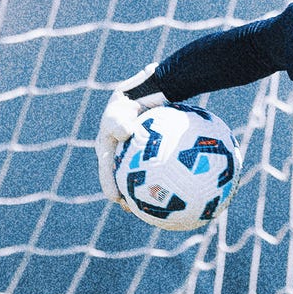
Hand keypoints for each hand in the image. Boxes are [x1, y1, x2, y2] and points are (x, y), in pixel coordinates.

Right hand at [94, 64, 162, 206]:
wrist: (157, 84)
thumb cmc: (137, 94)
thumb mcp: (124, 104)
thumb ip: (120, 118)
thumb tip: (125, 134)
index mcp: (110, 143)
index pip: (107, 168)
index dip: (109, 184)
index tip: (116, 198)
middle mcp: (124, 150)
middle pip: (124, 176)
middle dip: (128, 194)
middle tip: (135, 209)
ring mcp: (141, 152)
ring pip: (146, 175)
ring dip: (150, 191)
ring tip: (160, 206)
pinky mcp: (158, 152)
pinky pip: (166, 167)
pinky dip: (173, 178)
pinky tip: (186, 187)